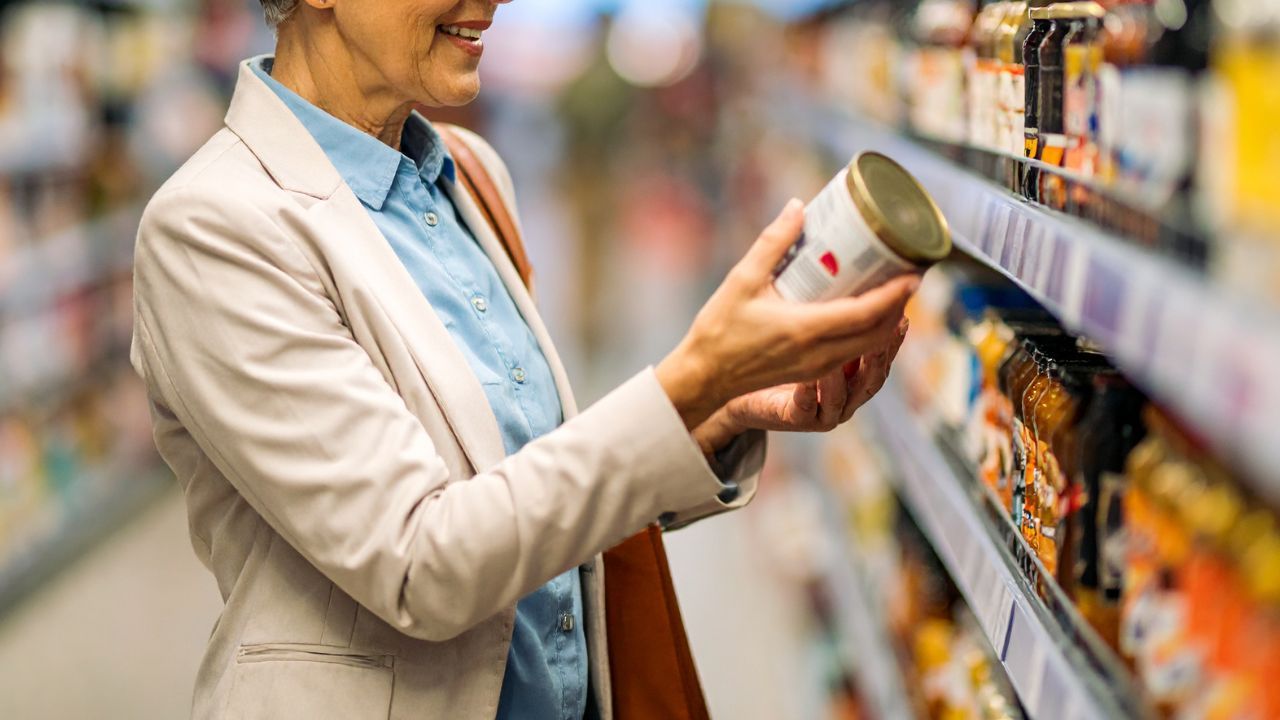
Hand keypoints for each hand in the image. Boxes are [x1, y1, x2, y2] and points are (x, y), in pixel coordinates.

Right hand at [658, 199, 919, 430]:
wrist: (704, 376)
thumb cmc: (720, 329)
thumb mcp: (743, 279)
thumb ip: (773, 242)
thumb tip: (798, 208)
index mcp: (806, 329)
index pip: (867, 313)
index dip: (895, 294)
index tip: (913, 273)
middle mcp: (819, 353)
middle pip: (878, 332)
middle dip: (900, 305)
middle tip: (909, 275)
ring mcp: (818, 366)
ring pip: (869, 345)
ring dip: (887, 320)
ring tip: (893, 290)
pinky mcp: (812, 371)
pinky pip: (854, 352)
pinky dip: (869, 333)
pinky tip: (866, 311)